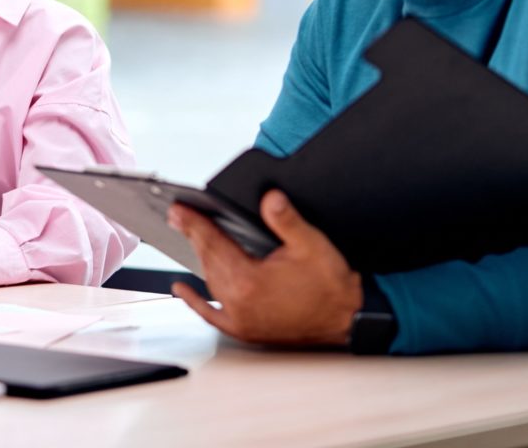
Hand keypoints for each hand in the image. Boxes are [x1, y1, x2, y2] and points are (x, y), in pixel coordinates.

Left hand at [167, 189, 362, 345]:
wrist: (349, 321)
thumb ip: (286, 220)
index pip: (213, 243)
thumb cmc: (332, 287)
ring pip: (210, 281)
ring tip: (190, 237)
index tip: (179, 210)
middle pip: (208, 261)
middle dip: (193, 235)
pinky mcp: (245, 330)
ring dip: (199, 258)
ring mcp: (240, 319)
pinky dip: (195, 301)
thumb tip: (270, 198)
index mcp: (249, 281)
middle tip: (178, 216)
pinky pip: (211, 314)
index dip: (194, 222)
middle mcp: (238, 303)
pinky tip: (182, 290)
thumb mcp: (312, 245)